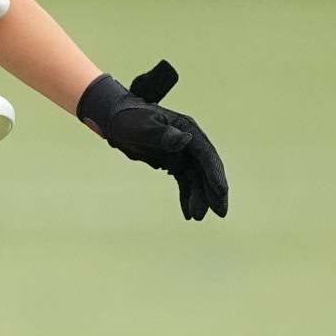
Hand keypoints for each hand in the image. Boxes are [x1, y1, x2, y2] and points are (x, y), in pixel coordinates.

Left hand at [76, 67, 228, 220]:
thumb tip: (185, 140)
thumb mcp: (141, 126)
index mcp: (186, 129)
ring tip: (198, 217)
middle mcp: (189, 141)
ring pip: (196, 178)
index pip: (205, 154)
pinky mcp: (173, 162)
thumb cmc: (126, 118)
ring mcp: (182, 152)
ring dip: (200, 197)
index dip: (215, 173)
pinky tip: (187, 214)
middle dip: (214, 191)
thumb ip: (161, 134)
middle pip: (206, 168)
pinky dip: (187, 196)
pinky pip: (184, 182)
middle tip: (220, 213)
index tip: (221, 192)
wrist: (113, 119)